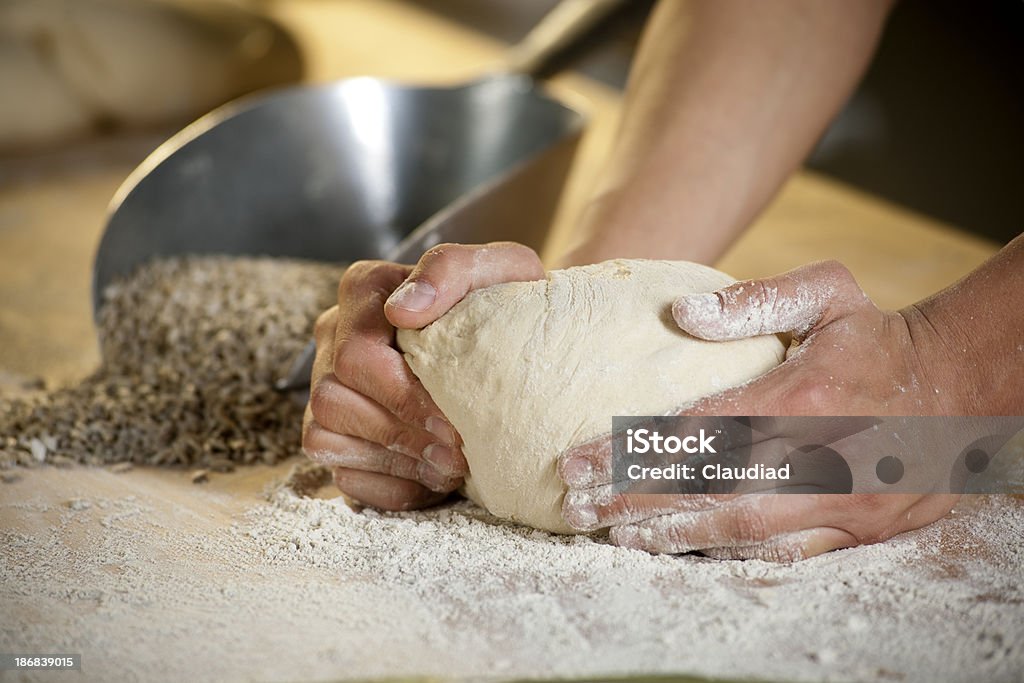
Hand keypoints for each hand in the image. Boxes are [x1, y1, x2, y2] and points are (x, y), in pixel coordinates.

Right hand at [302, 242, 543, 510]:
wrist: (514, 338)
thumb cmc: (504, 302)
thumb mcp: (500, 269)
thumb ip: (451, 270)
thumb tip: (402, 308)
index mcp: (365, 291)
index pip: (357, 352)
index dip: (401, 394)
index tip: (453, 418)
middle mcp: (334, 337)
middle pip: (333, 397)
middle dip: (401, 432)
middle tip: (459, 454)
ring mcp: (327, 386)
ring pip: (325, 436)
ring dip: (393, 461)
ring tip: (450, 467)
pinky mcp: (336, 433)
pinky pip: (340, 473)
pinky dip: (389, 485)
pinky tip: (433, 480)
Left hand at [559, 260, 970, 560]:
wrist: (962, 387)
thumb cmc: (880, 338)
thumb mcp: (828, 294)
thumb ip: (755, 301)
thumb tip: (681, 313)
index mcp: (799, 397)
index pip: (692, 432)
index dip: (627, 453)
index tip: (574, 464)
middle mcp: (815, 456)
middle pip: (703, 489)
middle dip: (632, 503)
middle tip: (576, 511)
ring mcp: (839, 500)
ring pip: (738, 529)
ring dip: (670, 535)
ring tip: (615, 538)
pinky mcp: (859, 528)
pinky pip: (784, 552)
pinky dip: (730, 553)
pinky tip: (687, 552)